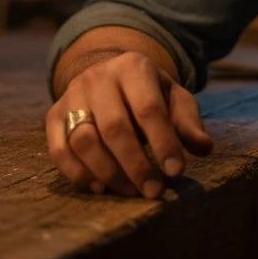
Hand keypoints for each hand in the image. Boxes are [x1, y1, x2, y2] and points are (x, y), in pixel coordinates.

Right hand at [46, 51, 212, 197]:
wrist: (110, 76)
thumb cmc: (149, 93)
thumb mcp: (173, 98)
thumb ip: (188, 121)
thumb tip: (203, 147)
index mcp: (134, 67)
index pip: (148, 109)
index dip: (163, 142)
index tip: (176, 172)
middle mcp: (98, 77)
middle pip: (114, 127)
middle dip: (136, 165)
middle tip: (154, 191)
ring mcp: (72, 95)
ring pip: (83, 141)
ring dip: (108, 173)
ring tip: (131, 191)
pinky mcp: (53, 115)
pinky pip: (59, 150)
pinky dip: (78, 174)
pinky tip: (100, 188)